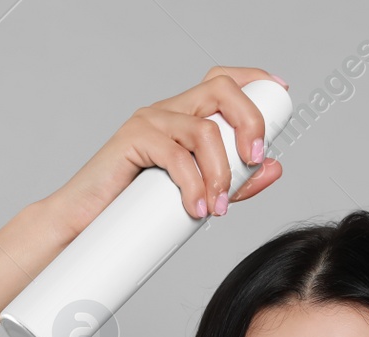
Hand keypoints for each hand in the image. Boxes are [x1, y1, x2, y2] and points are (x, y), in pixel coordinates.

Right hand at [38, 65, 286, 240]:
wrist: (86, 223)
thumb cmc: (137, 208)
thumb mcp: (199, 193)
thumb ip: (236, 181)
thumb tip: (273, 166)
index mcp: (184, 116)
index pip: (222, 81)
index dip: (254, 80)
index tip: (281, 91)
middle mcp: (168, 111)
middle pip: (221, 90)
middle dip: (250, 122)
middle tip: (254, 161)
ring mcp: (149, 121)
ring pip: (204, 130)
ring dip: (222, 172)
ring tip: (218, 207)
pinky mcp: (132, 139)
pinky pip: (176, 155)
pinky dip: (193, 185)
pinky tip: (196, 209)